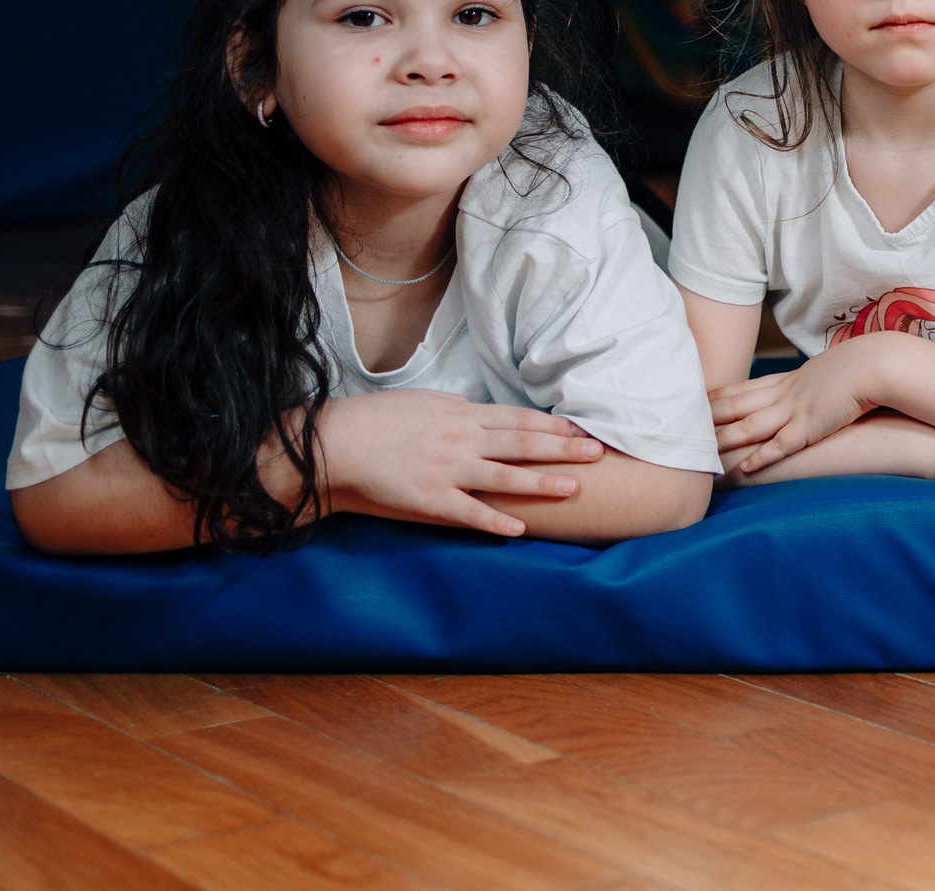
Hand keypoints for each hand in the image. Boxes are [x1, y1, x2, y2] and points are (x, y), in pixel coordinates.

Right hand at [315, 390, 601, 537]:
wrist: (336, 442)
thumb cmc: (378, 419)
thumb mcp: (426, 404)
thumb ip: (459, 413)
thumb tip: (484, 415)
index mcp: (461, 414)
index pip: (518, 419)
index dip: (551, 425)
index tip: (580, 429)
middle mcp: (461, 439)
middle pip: (521, 443)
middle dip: (562, 448)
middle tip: (597, 452)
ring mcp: (447, 469)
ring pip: (504, 476)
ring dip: (541, 482)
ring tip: (573, 488)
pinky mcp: (428, 498)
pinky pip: (469, 513)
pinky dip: (495, 522)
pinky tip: (519, 530)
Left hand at [711, 348, 878, 476]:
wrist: (876, 363)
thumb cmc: (861, 364)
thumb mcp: (830, 369)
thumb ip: (816, 380)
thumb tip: (815, 385)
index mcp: (790, 379)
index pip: (746, 388)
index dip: (719, 394)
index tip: (697, 398)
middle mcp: (785, 394)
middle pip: (737, 405)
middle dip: (708, 415)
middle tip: (681, 422)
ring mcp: (795, 410)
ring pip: (749, 426)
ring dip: (723, 439)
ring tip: (699, 449)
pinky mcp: (810, 427)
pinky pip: (780, 445)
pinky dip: (761, 457)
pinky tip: (744, 468)